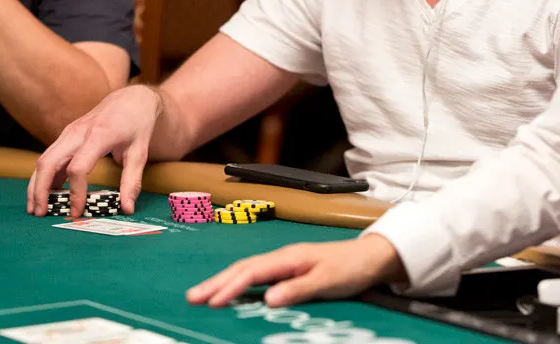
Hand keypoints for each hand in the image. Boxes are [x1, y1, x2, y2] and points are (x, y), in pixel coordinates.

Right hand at [26, 84, 163, 215]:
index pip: (77, 168)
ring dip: (36, 185)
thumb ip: (132, 181)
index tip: (77, 212)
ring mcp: (69, 132)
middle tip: (40, 214)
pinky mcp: (66, 135)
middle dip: (40, 190)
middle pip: (48, 162)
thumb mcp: (140, 152)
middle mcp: (78, 132)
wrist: (131, 98)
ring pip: (43, 159)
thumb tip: (127, 209)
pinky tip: (45, 195)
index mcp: (98, 135)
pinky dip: (44, 176)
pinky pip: (50, 157)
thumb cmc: (137, 124)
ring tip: (35, 209)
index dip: (75, 192)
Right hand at [186, 234, 404, 307]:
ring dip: (223, 281)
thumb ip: (298, 290)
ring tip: (201, 294)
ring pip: (246, 269)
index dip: (230, 287)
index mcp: (288, 258)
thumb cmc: (349, 269)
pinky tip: (230, 291)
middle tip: (191, 297)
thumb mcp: (326, 282)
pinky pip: (256, 274)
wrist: (368, 257)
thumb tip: (269, 299)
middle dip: (215, 282)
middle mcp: (282, 257)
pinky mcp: (288, 268)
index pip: (251, 272)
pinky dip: (238, 282)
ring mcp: (284, 261)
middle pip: (241, 268)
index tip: (211, 302)